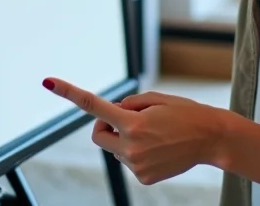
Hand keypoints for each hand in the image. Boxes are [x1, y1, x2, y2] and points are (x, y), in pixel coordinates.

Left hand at [43, 77, 230, 185]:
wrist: (211, 139)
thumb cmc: (184, 113)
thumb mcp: (155, 100)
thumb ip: (129, 105)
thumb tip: (111, 115)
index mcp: (132, 123)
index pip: (94, 106)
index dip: (69, 93)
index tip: (48, 81)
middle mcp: (131, 146)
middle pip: (98, 135)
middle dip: (105, 125)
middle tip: (124, 119)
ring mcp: (136, 165)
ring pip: (116, 149)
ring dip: (126, 139)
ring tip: (156, 135)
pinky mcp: (144, 178)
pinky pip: (129, 161)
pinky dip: (138, 153)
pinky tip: (160, 149)